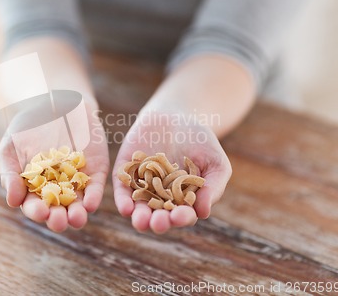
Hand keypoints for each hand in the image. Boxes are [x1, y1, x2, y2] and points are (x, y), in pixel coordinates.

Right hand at [0, 100, 108, 231]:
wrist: (53, 102)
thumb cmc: (27, 126)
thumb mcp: (11, 146)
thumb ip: (10, 173)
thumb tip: (12, 201)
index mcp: (34, 188)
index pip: (35, 206)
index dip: (36, 211)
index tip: (40, 212)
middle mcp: (57, 190)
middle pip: (58, 210)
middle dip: (58, 218)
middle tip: (58, 221)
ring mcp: (77, 181)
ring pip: (79, 204)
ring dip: (78, 214)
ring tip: (77, 218)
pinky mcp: (95, 171)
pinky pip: (95, 187)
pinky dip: (94, 196)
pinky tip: (91, 204)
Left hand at [112, 105, 231, 233]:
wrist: (176, 115)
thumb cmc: (201, 141)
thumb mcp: (215, 161)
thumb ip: (213, 186)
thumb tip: (202, 212)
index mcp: (183, 200)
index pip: (182, 215)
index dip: (182, 218)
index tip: (181, 216)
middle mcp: (161, 198)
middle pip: (159, 216)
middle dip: (159, 222)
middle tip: (159, 222)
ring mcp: (142, 187)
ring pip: (139, 208)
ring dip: (139, 218)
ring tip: (141, 221)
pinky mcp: (125, 174)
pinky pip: (122, 190)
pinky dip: (123, 200)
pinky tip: (126, 207)